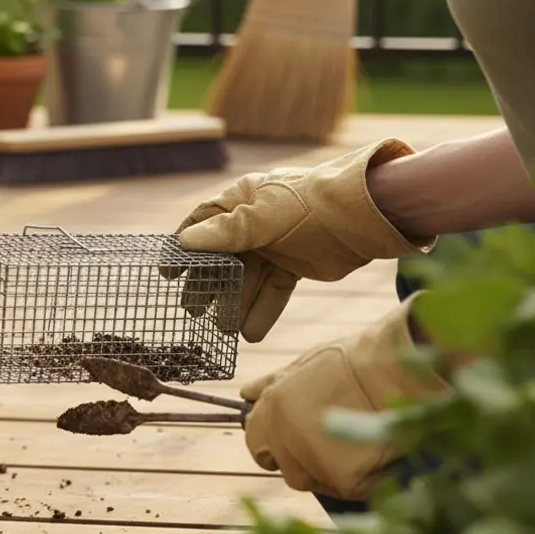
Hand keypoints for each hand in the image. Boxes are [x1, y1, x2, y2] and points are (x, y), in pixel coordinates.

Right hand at [165, 138, 434, 342]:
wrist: (365, 216)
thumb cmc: (309, 205)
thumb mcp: (264, 217)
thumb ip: (226, 232)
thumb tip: (185, 242)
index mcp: (241, 200)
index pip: (204, 224)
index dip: (185, 249)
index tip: (169, 274)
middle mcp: (254, 222)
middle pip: (223, 258)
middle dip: (208, 285)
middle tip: (194, 311)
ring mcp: (274, 245)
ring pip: (247, 279)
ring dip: (235, 304)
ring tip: (224, 329)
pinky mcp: (295, 266)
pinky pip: (272, 290)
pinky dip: (263, 310)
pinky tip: (251, 333)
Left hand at [238, 296, 450, 500]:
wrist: (395, 369)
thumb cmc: (354, 361)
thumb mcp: (303, 364)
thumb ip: (271, 384)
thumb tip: (245, 393)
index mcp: (271, 408)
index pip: (256, 441)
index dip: (274, 443)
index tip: (296, 439)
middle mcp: (283, 437)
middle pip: (284, 467)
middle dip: (302, 461)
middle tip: (333, 445)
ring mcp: (311, 461)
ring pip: (313, 481)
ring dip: (329, 471)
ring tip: (356, 446)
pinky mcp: (343, 479)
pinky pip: (347, 489)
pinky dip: (361, 479)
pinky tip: (375, 455)